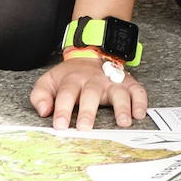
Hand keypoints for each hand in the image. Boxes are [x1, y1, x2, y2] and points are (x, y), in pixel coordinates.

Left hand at [30, 57, 148, 129]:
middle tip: (85, 128)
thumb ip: (40, 95)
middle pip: (91, 94)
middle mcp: (93, 80)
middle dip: (88, 111)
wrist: (91, 52)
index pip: (66, 94)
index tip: (60, 126)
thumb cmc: (70, 76)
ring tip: (122, 122)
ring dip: (121, 107)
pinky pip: (137, 90)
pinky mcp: (127, 82)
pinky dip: (140, 101)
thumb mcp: (49, 81)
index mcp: (72, 80)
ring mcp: (112, 81)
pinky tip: (139, 114)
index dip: (63, 110)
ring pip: (118, 92)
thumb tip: (43, 112)